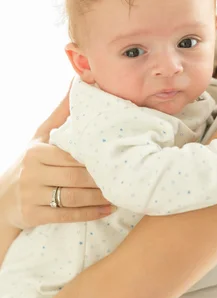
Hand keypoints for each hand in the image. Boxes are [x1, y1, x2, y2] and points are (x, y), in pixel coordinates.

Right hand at [0, 86, 113, 230]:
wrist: (1, 199)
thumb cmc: (29, 163)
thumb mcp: (40, 137)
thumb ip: (61, 114)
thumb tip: (78, 82)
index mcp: (36, 151)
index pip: (72, 155)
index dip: (96, 158)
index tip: (118, 158)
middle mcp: (32, 172)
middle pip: (75, 176)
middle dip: (101, 179)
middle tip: (124, 178)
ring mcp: (31, 195)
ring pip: (72, 197)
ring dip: (99, 198)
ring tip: (118, 195)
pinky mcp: (32, 215)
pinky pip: (65, 215)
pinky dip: (88, 214)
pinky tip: (106, 211)